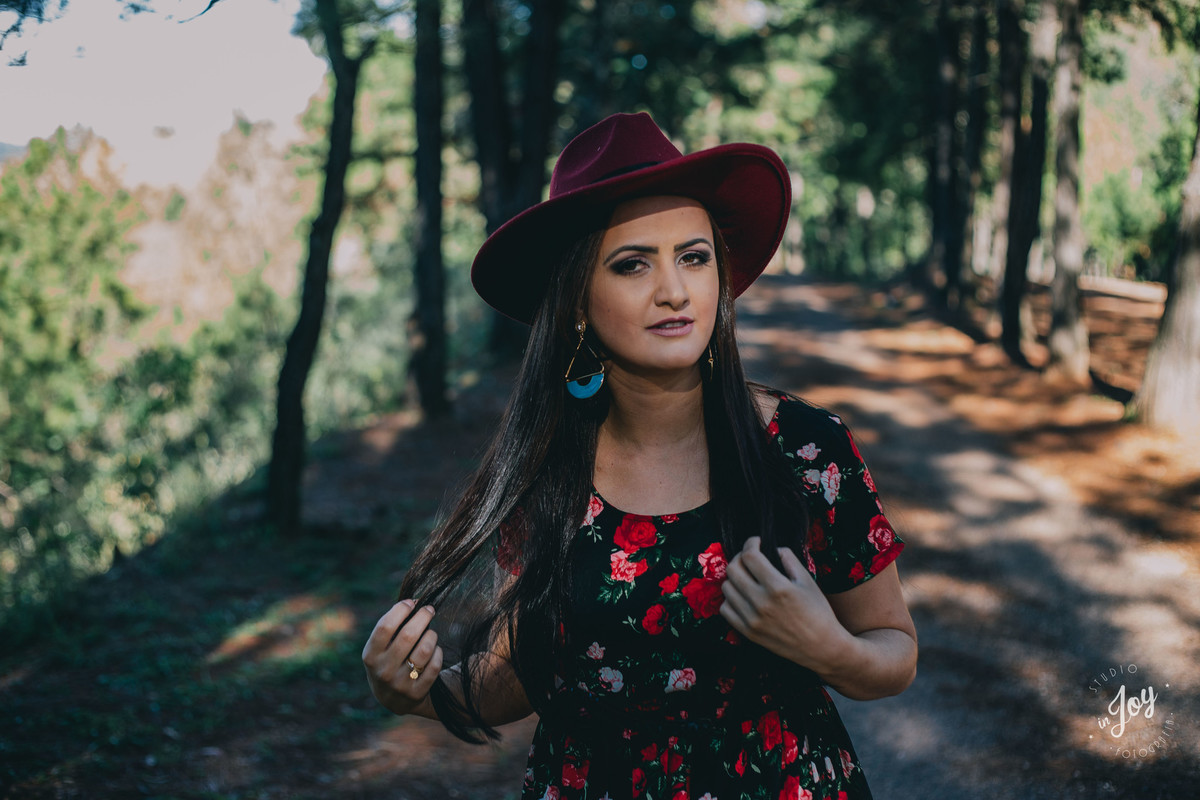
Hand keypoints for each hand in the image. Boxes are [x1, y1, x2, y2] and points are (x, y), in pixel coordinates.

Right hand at [362, 599, 443, 715]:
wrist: (393, 699)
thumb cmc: (388, 660)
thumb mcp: (380, 648)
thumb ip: (391, 627)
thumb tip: (414, 602)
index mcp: (370, 656)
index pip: (385, 627)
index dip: (401, 610)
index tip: (412, 602)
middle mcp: (383, 671)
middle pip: (408, 635)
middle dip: (423, 616)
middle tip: (429, 610)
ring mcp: (400, 684)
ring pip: (425, 650)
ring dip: (431, 635)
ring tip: (430, 633)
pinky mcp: (417, 693)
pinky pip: (435, 665)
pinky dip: (438, 652)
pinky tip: (434, 650)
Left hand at [719, 537, 851, 674]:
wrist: (821, 647)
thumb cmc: (818, 612)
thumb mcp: (808, 581)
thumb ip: (789, 559)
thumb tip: (773, 548)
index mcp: (778, 587)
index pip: (750, 556)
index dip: (751, 543)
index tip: (756, 542)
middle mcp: (761, 603)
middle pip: (733, 569)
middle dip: (740, 558)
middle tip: (750, 558)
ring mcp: (752, 619)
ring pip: (726, 588)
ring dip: (735, 578)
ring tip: (747, 577)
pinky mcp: (748, 632)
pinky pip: (725, 609)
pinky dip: (731, 599)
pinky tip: (743, 596)